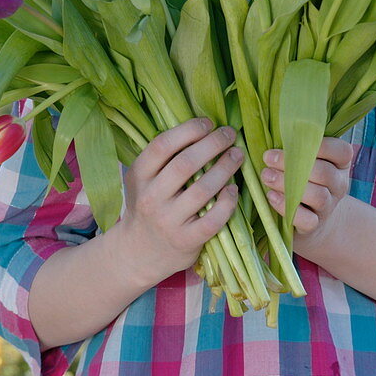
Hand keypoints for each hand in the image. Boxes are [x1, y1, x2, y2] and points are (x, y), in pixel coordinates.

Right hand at [119, 117, 243, 285]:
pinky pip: (213, 218)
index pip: (162, 146)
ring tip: (237, 155)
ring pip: (203, 190)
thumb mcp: (144, 180)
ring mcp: (168, 221)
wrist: (139, 252)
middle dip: (213, 144)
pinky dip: (228, 201)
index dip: (188, 130)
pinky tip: (234, 189)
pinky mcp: (186, 240)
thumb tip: (202, 127)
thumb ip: (164, 158)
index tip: (208, 123)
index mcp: (139, 177)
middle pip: (185, 164)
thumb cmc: (148, 206)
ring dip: (225, 168)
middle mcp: (151, 198)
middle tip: (229, 134)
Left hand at [261, 137, 353, 256]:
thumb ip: (297, 147)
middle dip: (293, 164)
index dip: (319, 145)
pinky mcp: (315, 225)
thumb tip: (270, 128)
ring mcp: (329, 206)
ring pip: (317, 195)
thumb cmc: (303, 180)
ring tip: (266, 176)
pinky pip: (307, 219)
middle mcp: (339, 185)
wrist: (311, 219)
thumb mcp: (305, 162)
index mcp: (339, 164)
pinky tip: (271, 197)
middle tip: (268, 158)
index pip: (341, 151)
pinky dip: (287, 207)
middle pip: (324, 173)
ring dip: (288, 184)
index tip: (289, 140)